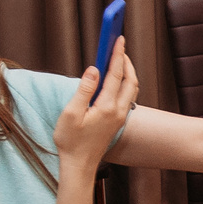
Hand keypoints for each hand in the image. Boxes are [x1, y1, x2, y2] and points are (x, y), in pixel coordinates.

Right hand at [54, 42, 139, 164]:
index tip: (118, 38)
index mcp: (107, 107)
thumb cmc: (71, 141)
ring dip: (127, 72)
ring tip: (118, 58)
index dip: (117, 54)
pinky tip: (115, 79)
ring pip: (131, 89)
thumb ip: (84, 89)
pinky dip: (125, 83)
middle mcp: (118, 111)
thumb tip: (94, 69)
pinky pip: (127, 97)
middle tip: (119, 44)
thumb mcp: (71, 114)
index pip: (115, 74)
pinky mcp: (117, 121)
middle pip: (130, 80)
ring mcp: (120, 117)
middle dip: (125, 60)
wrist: (79, 165)